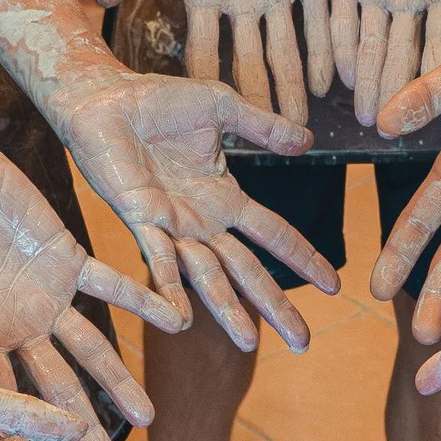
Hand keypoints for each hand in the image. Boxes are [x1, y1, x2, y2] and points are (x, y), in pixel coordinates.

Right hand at [0, 148, 185, 440]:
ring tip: (148, 417)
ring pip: (90, 347)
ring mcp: (47, 299)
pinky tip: (177, 320)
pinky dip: (143, 299)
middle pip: (54, 386)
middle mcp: (17, 328)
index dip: (13, 435)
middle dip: (80, 426)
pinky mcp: (70, 261)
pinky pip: (112, 285)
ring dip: (118, 379)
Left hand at [52, 68, 338, 351]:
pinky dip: (168, 289)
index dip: (304, 258)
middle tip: (303, 342)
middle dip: (275, 306)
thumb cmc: (158, 101)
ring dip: (228, 309)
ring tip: (249, 343)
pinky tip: (181, 319)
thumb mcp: (222, 108)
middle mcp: (201, 222)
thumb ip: (263, 128)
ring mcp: (171, 226)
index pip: (274, 235)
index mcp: (224, 198)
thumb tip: (309, 141)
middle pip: (247, 270)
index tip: (334, 287)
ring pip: (207, 276)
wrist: (106, 97)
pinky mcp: (140, 220)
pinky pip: (157, 260)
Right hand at [97, 0, 333, 123]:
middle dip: (256, 102)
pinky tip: (330, 83)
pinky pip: (322, 20)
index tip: (205, 122)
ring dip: (293, 89)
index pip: (205, 50)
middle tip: (262, 144)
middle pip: (250, 63)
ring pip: (288, 51)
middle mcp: (244, 2)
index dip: (206, 84)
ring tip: (298, 128)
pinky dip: (326, 51)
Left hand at [326, 0, 440, 125]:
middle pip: (402, 52)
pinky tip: (336, 76)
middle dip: (396, 90)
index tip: (436, 108)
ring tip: (364, 115)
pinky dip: (337, 47)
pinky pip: (338, 16)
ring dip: (368, 79)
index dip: (438, 74)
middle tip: (389, 128)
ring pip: (370, 43)